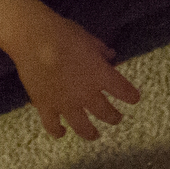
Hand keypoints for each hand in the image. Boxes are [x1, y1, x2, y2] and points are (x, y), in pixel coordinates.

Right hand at [12, 16, 140, 139]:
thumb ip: (100, 50)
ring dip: (90, 132)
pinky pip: (53, 125)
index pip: (123, 90)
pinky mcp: (46, 106)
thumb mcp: (88, 38)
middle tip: (116, 119)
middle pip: (105, 112)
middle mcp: (86, 94)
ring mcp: (65, 103)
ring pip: (82, 127)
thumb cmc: (63, 33)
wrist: (34, 39)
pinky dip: (58, 131)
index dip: (130, 96)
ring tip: (95, 135)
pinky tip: (61, 132)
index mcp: (100, 75)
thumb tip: (111, 55)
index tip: (134, 99)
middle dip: (113, 117)